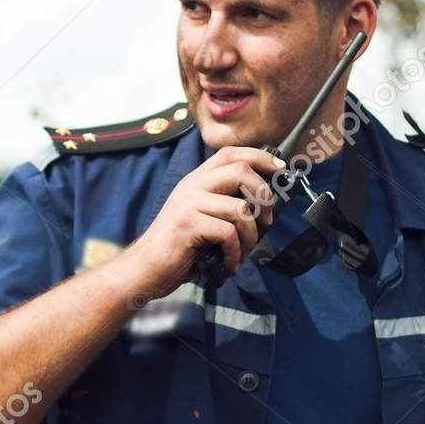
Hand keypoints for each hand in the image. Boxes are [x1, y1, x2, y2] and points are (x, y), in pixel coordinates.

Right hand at [112, 145, 283, 298]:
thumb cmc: (178, 248)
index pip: (231, 154)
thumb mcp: (200, 216)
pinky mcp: (188, 224)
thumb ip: (223, 204)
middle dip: (264, 197)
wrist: (145, 269)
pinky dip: (236, 253)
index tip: (280, 169)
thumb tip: (264, 204)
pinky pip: (229, 233)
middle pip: (240, 171)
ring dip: (251, 236)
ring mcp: (188, 203)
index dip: (259, 157)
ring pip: (240, 208)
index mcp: (196, 180)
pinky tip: (230, 263)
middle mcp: (192, 185)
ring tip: (244, 252)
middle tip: (266, 222)